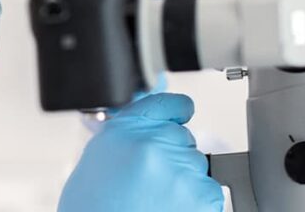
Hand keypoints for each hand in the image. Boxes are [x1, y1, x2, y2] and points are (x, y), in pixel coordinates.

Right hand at [59, 93, 224, 211]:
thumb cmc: (95, 205)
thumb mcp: (102, 157)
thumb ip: (131, 137)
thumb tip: (156, 129)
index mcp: (125, 128)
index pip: (167, 104)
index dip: (177, 112)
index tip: (182, 116)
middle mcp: (153, 140)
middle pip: (184, 140)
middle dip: (174, 160)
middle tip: (149, 185)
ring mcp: (179, 165)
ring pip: (198, 167)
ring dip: (185, 184)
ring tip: (156, 202)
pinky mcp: (201, 192)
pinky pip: (210, 191)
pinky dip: (198, 204)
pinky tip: (170, 209)